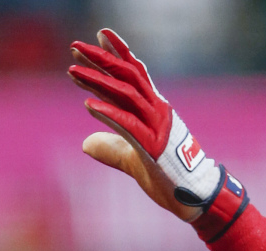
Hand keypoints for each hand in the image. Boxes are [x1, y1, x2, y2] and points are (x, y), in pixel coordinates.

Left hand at [68, 29, 222, 221]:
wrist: (193, 198)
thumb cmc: (167, 177)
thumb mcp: (131, 160)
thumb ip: (110, 148)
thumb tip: (85, 144)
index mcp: (155, 109)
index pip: (134, 74)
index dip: (116, 54)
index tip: (98, 37)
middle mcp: (157, 111)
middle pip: (127, 76)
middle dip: (101, 59)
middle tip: (75, 46)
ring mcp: (157, 126)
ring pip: (126, 94)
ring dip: (97, 81)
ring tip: (72, 71)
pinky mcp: (154, 146)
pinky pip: (129, 125)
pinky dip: (109, 113)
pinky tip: (88, 105)